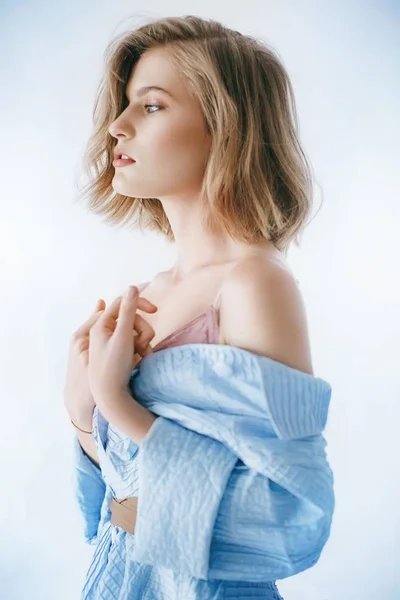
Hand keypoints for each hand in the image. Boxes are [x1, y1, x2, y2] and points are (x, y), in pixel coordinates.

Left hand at [88, 286, 156, 402]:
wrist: (110, 397)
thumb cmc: (114, 366)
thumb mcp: (123, 336)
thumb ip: (128, 311)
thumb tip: (132, 287)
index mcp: (101, 325)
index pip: (122, 302)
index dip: (139, 303)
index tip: (156, 311)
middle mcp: (104, 331)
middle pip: (130, 318)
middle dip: (142, 329)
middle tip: (145, 344)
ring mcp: (110, 343)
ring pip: (134, 331)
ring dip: (143, 340)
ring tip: (143, 354)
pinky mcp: (117, 353)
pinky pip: (133, 343)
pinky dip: (140, 348)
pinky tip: (142, 358)